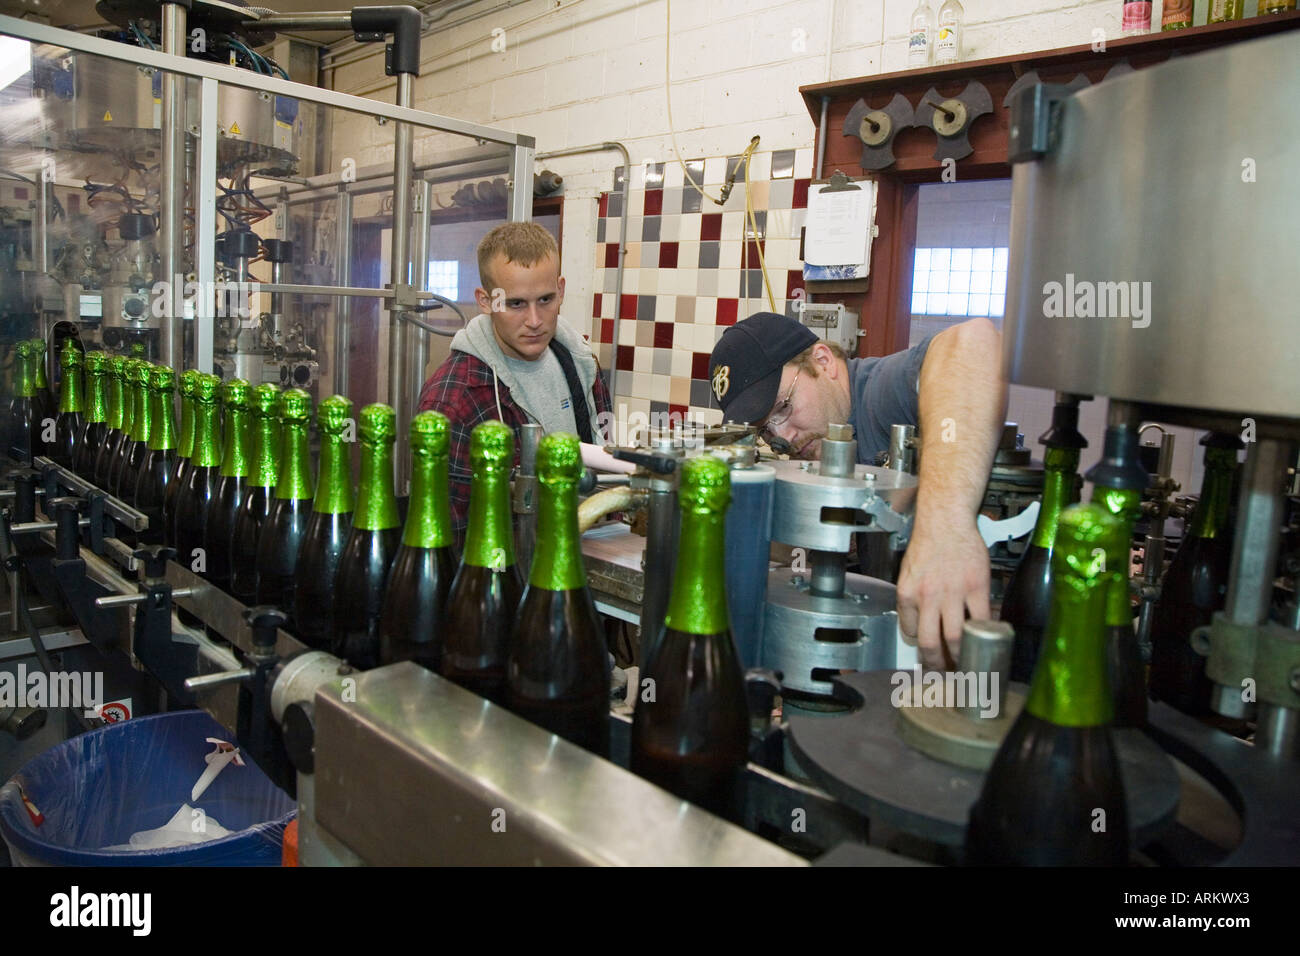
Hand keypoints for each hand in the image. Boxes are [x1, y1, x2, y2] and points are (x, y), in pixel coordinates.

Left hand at [896, 519, 990, 669]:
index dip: (920, 647)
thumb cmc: (928, 542)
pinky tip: (985, 637)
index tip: (928, 655)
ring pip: (956, 637)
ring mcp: (953, 592)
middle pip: (931, 643)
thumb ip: (913, 597)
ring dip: (960, 655)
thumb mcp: (908, 572)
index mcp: (907, 593)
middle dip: (938, 664)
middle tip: (945, 672)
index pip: (910, 632)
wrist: (946, 519)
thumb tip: (919, 622)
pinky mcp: (976, 586)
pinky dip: (982, 632)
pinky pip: (980, 618)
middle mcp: (928, 595)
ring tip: (965, 663)